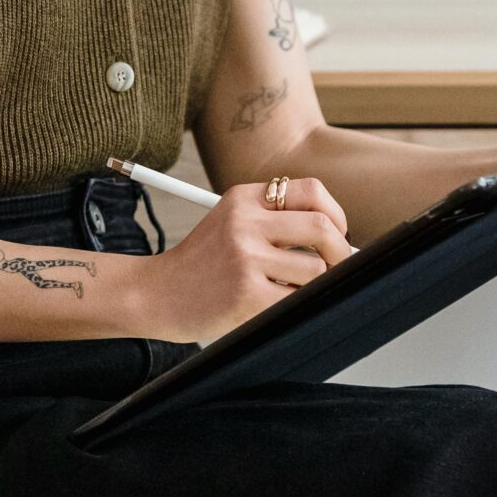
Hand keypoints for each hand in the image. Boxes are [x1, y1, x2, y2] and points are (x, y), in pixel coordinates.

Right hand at [141, 178, 355, 342]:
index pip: (311, 191)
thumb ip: (274, 220)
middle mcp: (244, 221)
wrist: (156, 293)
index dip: (335, 214)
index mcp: (243, 198)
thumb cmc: (200, 264)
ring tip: (290, 288)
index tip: (337, 233)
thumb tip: (337, 237)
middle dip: (340, 251)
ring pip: (316, 269)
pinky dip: (294, 305)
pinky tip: (272, 304)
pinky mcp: (247, 293)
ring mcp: (245, 257)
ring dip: (313, 284)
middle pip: (322, 227)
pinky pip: (297, 299)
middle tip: (336, 266)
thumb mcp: (230, 221)